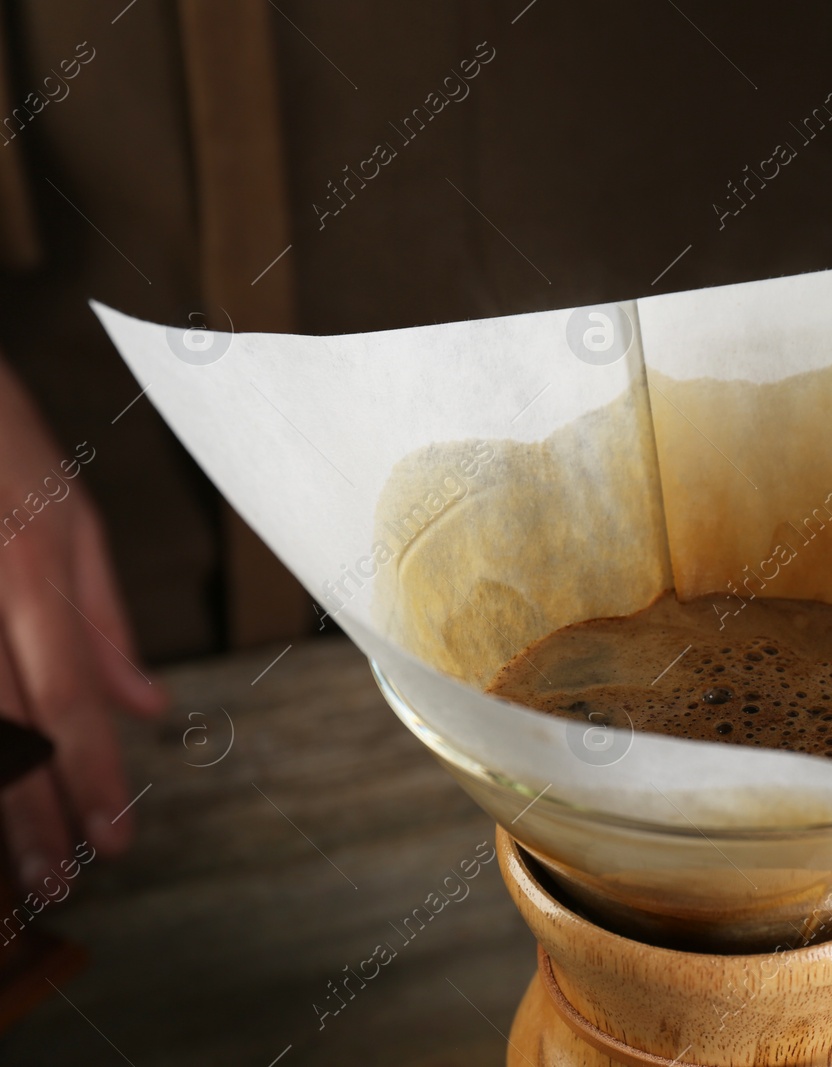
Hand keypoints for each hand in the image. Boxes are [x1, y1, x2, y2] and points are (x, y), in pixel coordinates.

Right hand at [0, 357, 165, 893]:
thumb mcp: (72, 519)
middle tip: (60, 882)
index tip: (116, 842)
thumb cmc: (0, 442)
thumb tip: (151, 709)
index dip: (92, 780)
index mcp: (29, 578)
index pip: (69, 702)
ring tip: (16, 869)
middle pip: (3, 735)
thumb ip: (107, 622)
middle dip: (31, 819)